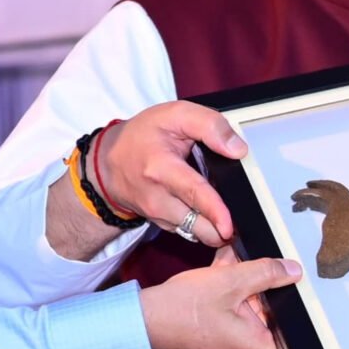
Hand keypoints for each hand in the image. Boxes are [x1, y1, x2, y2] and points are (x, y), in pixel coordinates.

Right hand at [96, 101, 246, 246]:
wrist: (107, 164)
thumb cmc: (142, 136)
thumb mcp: (174, 115)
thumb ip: (209, 125)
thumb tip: (238, 149)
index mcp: (161, 168)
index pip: (193, 193)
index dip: (215, 212)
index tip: (228, 226)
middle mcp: (158, 198)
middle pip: (198, 225)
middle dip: (222, 229)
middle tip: (241, 220)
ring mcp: (159, 215)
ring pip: (197, 233)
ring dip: (215, 229)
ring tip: (228, 216)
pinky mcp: (162, 224)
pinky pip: (191, 232)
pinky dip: (205, 227)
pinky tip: (211, 214)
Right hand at [139, 250, 301, 348]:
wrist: (143, 321)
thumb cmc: (181, 309)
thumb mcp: (229, 280)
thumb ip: (266, 273)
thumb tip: (292, 270)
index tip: (319, 331)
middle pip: (275, 328)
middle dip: (267, 300)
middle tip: (258, 279)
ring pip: (254, 321)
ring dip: (248, 294)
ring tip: (234, 270)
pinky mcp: (221, 346)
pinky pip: (238, 322)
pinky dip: (234, 300)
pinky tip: (224, 274)